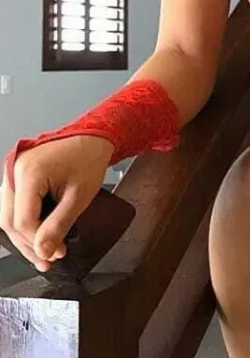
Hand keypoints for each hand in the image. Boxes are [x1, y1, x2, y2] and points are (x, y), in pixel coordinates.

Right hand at [0, 135, 113, 270]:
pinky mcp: (17, 175)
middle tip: (47, 259)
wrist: (93, 137)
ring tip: (44, 251)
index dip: (38, 242)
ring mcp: (13, 172)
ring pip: (8, 216)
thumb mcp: (79, 196)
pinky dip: (25, 222)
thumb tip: (43, 251)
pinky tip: (38, 234)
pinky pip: (14, 205)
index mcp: (28, 173)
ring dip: (25, 236)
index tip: (55, 254)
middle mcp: (14, 171)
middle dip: (29, 245)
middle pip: (10, 221)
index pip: (23, 221)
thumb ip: (59, 225)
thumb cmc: (88, 158)